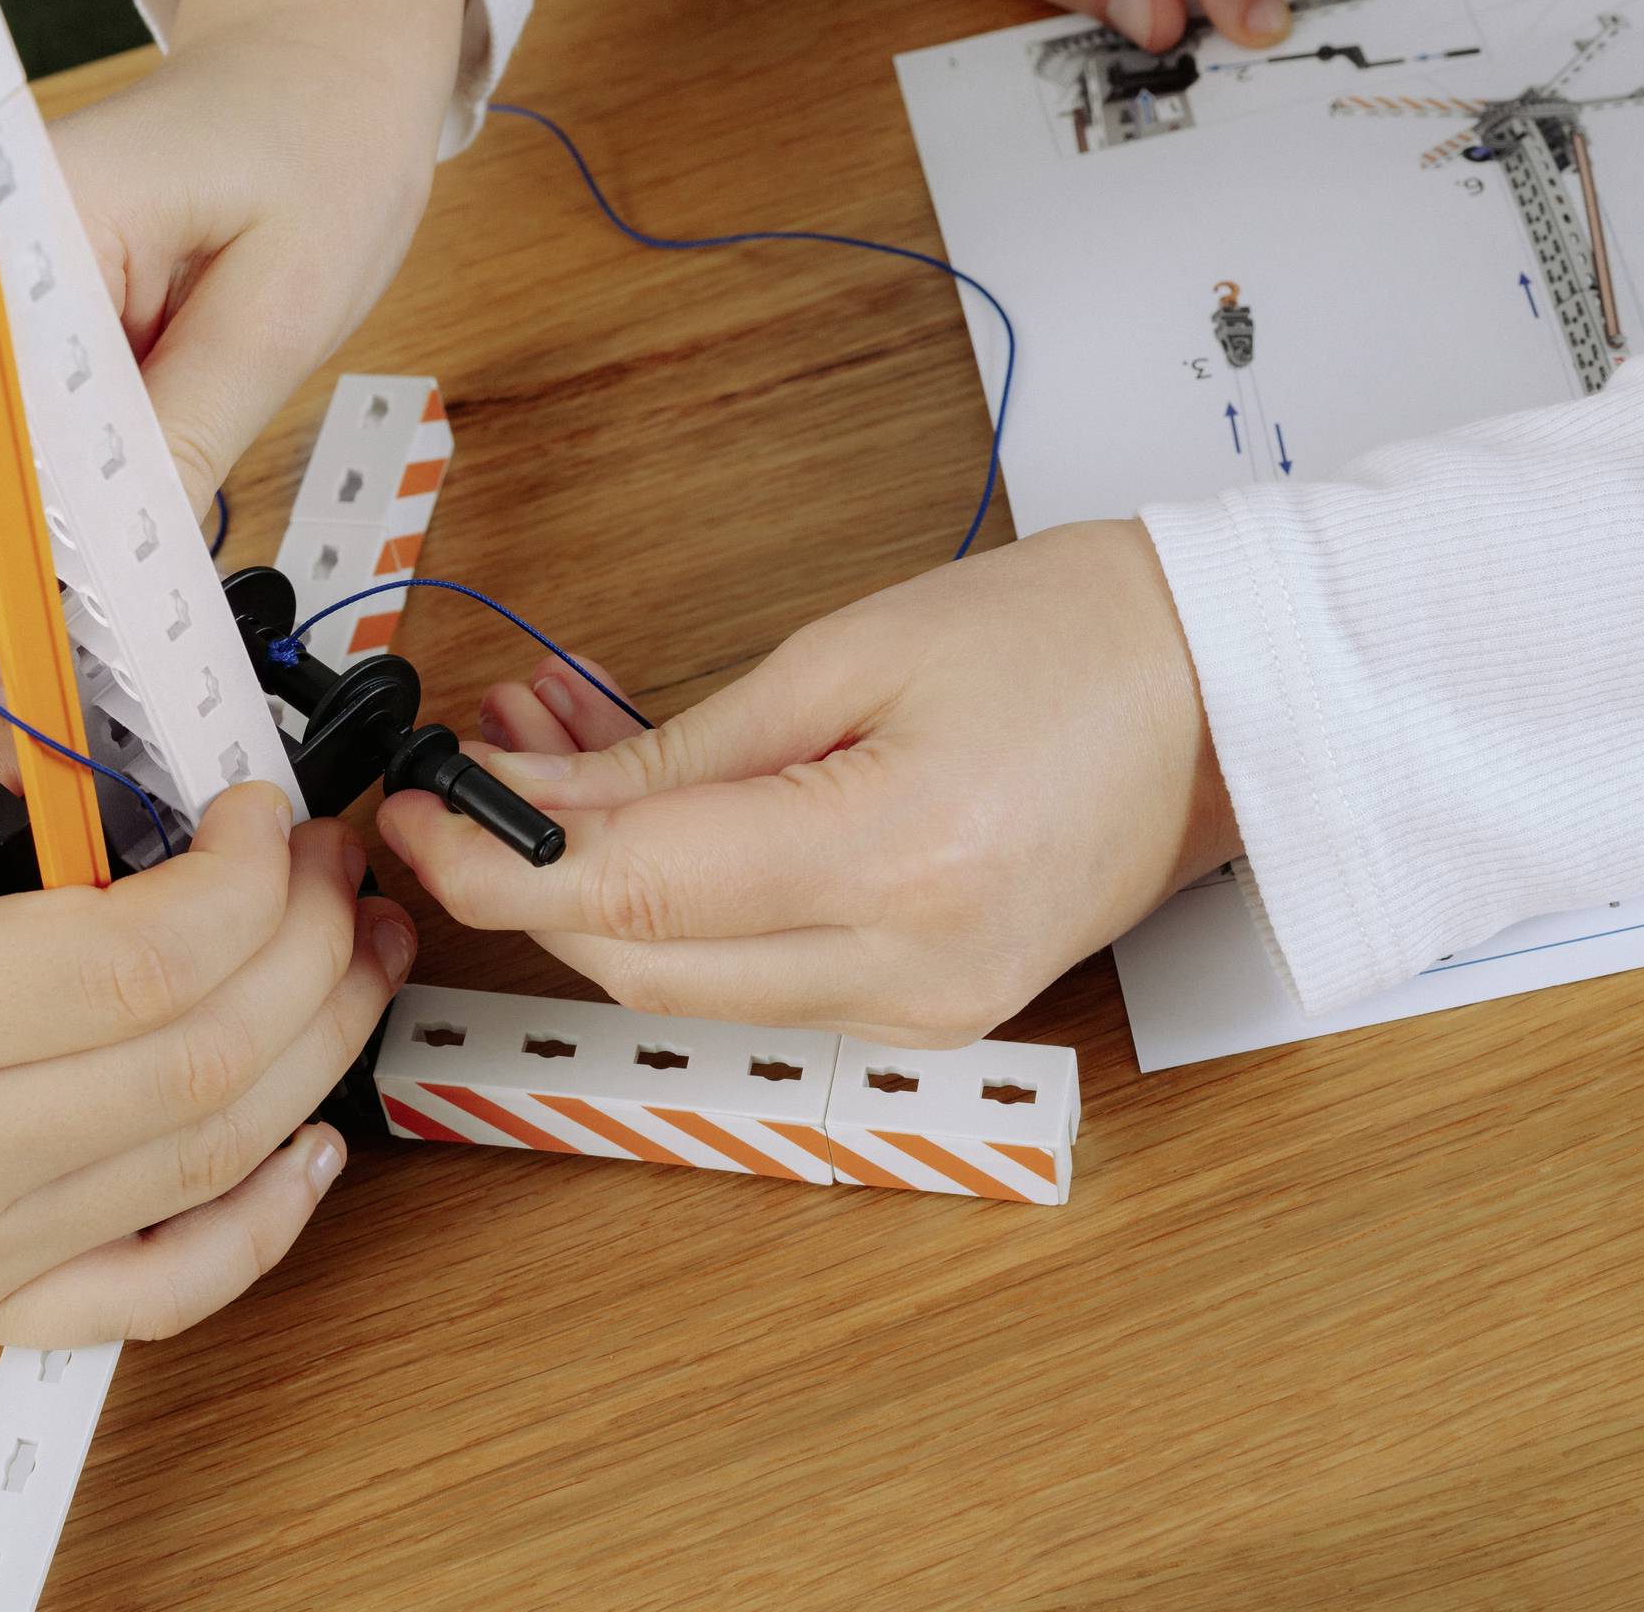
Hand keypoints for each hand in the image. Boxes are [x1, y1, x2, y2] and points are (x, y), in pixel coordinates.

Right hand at [0, 0, 463, 683]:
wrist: (323, 63)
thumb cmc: (319, 147)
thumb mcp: (286, 296)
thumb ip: (196, 421)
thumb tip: (125, 558)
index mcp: (29, 212)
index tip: (6, 659)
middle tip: (15, 709)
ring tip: (27, 680)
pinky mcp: (7, 317)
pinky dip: (10, 517)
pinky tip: (48, 601)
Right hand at [0, 763, 412, 1346]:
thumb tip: (120, 752)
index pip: (141, 959)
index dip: (249, 875)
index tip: (268, 811)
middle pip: (204, 1058)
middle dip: (308, 942)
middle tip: (331, 863)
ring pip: (210, 1162)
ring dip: (319, 1049)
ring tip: (356, 953)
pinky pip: (159, 1292)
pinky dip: (262, 1222)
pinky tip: (311, 1138)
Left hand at [381, 521, 1238, 1046]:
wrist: (1233, 691)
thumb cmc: (1074, 635)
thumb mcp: (851, 655)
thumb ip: (681, 753)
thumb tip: (535, 798)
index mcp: (896, 860)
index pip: (628, 898)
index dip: (492, 861)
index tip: (411, 807)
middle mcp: (912, 969)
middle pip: (640, 967)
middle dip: (524, 877)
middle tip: (463, 771)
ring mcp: (928, 1008)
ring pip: (691, 984)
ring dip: (599, 886)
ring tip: (557, 750)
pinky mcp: (933, 1008)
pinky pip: (761, 977)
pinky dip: (683, 907)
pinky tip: (653, 807)